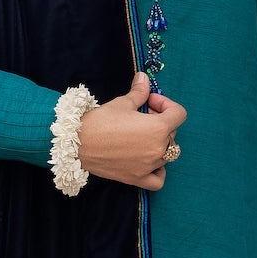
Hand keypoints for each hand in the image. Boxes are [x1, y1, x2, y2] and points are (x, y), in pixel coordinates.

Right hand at [77, 71, 186, 189]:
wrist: (77, 144)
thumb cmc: (100, 122)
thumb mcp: (122, 103)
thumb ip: (139, 92)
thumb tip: (144, 78)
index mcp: (158, 128)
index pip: (179, 114)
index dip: (166, 104)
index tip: (150, 102)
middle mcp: (158, 149)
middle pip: (173, 133)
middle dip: (160, 121)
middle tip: (141, 115)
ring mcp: (149, 166)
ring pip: (167, 154)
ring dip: (159, 142)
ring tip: (141, 135)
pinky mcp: (137, 178)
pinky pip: (159, 180)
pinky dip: (159, 171)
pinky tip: (149, 161)